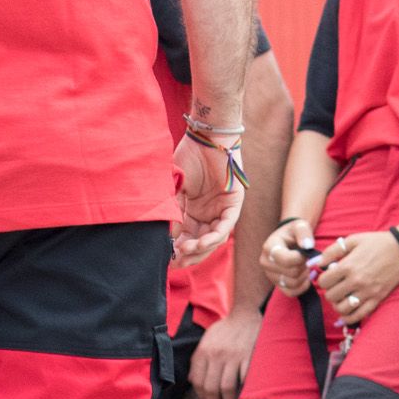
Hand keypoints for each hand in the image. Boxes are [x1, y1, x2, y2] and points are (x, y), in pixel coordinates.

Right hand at [172, 131, 240, 263]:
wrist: (205, 137)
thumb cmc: (188, 157)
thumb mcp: (174, 189)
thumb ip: (171, 210)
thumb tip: (165, 237)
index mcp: (194, 211)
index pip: (187, 237)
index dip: (177, 250)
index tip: (165, 259)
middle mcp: (209, 214)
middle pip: (201, 243)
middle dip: (188, 255)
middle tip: (175, 261)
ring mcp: (222, 210)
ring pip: (214, 238)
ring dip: (200, 248)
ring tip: (185, 252)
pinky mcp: (233, 204)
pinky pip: (226, 226)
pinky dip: (214, 237)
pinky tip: (200, 243)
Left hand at [189, 305, 259, 398]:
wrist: (245, 313)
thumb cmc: (226, 329)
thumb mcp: (206, 341)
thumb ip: (199, 359)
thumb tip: (193, 381)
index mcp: (203, 352)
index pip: (197, 382)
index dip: (202, 397)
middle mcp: (215, 355)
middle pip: (211, 388)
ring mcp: (232, 356)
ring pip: (226, 388)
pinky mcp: (248, 356)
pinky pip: (243, 380)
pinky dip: (243, 392)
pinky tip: (244, 398)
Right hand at [261, 215, 317, 295]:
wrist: (288, 240)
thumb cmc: (294, 232)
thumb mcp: (299, 225)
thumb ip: (304, 232)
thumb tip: (308, 246)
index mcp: (269, 247)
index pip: (285, 260)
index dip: (301, 258)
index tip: (306, 251)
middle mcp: (266, 263)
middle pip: (291, 273)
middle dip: (304, 266)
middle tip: (308, 259)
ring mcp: (270, 275)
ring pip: (292, 284)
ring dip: (304, 276)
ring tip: (307, 266)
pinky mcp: (276, 284)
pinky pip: (291, 293)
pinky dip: (302, 287)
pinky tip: (307, 276)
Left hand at [311, 228, 398, 326]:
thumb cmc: (377, 242)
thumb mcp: (352, 240)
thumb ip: (331, 251)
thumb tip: (315, 263)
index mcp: (348, 265)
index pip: (323, 282)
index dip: (323, 279)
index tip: (329, 277)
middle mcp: (356, 281)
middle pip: (330, 296)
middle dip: (330, 291)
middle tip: (336, 286)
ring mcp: (368, 292)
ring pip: (342, 308)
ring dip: (338, 304)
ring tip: (342, 297)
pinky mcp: (378, 299)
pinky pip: (359, 315)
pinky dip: (349, 317)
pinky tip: (346, 313)